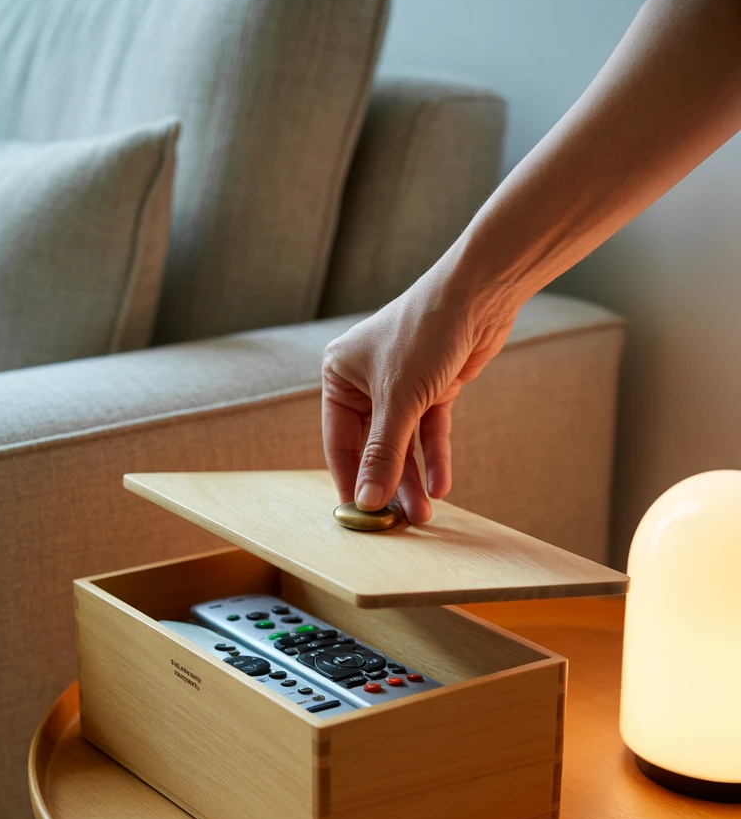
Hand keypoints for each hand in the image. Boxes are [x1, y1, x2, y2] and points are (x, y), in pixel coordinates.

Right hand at [322, 269, 517, 524]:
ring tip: (423, 514)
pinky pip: (429, 433)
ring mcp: (401, 388)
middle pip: (374, 448)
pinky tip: (441, 485)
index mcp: (340, 377)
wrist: (478, 295)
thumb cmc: (425, 332)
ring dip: (414, 479)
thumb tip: (366, 500)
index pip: (340, 442)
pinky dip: (435, 458)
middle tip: (398, 523)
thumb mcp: (399, 401)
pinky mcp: (432, 390)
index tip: (362, 516)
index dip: (352, 480)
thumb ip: (383, 454)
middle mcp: (366, 383)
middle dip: (389, 484)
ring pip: (403, 445)